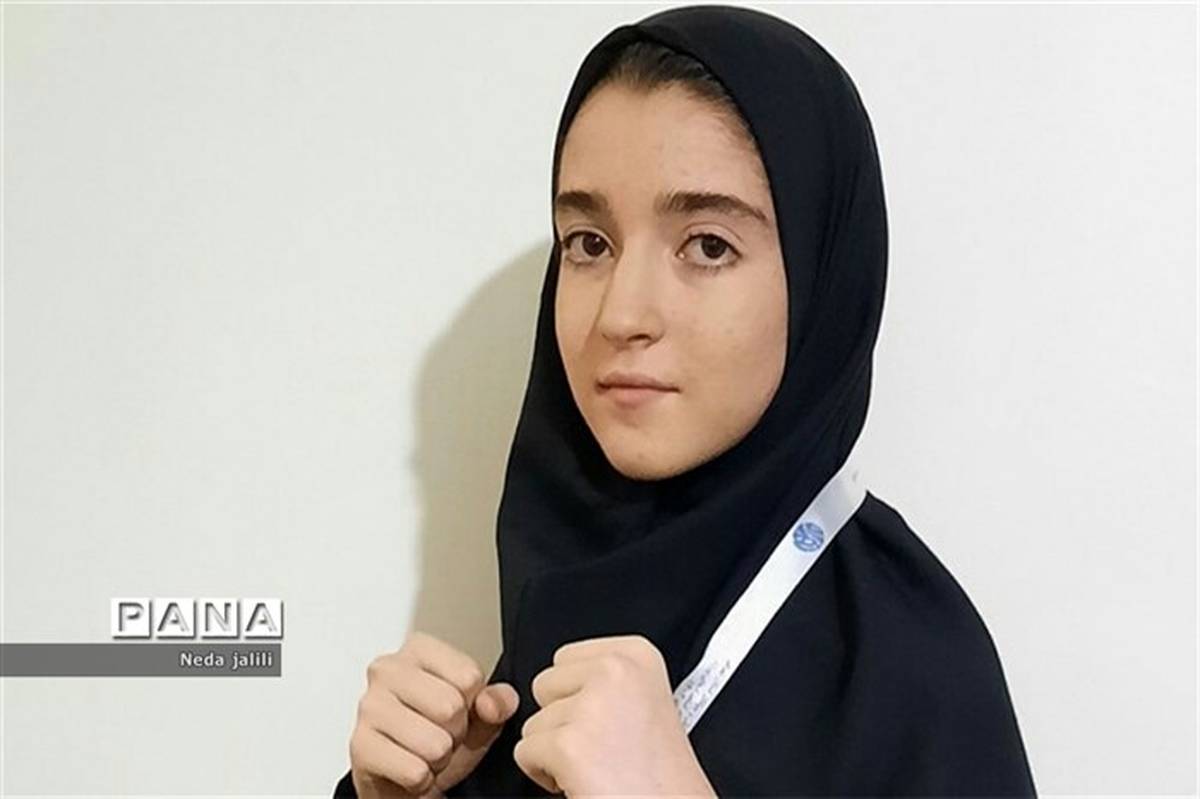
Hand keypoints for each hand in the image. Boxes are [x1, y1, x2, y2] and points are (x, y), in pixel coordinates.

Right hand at [348, 630, 519, 797]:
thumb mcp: (477, 714)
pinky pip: (415, 772)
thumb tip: (493, 703)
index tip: (456, 710)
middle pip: (451, 707)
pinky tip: (408, 767)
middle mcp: (387, 670)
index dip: (472, 703)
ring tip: (423, 750)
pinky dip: (420, 779)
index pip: (468, 676)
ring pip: (434, 743)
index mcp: (418, 650)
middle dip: (454, 732)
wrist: (401, 777)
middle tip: (439, 733)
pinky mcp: (360, 746)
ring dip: (437, 759)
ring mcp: (369, 706)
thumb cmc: (436, 735)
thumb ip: (497, 701)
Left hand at [513, 634, 716, 796]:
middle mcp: (616, 671)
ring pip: (534, 722)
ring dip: (555, 751)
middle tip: (599, 748)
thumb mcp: (647, 699)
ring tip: (597, 767)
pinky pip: (525, 752)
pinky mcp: (568, 747)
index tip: (607, 722)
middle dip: (561, 720)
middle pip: (545, 685)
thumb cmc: (662, 776)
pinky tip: (582, 781)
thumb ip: (606, 679)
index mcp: (637, 655)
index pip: (566, 658)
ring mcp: (591, 707)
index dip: (576, 697)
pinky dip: (543, 775)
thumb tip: (562, 680)